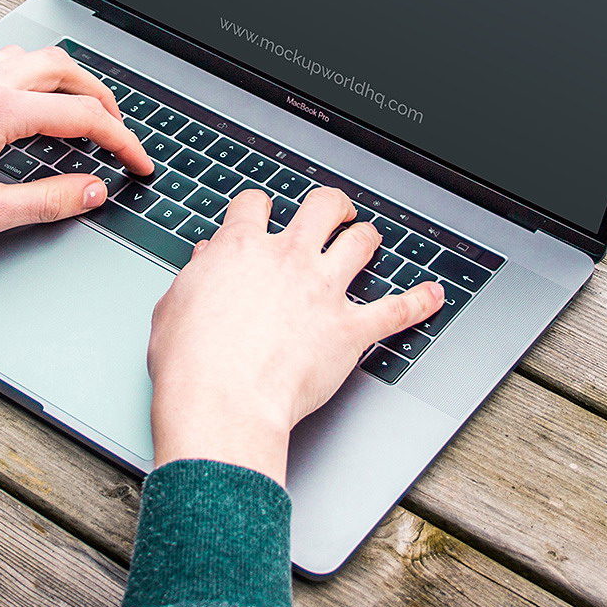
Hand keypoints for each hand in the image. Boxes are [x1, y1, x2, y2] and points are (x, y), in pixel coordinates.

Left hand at [0, 44, 152, 245]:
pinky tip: (28, 108)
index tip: (139, 165)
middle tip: (119, 133)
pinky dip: (34, 78)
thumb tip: (91, 191)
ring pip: (33, 58)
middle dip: (102, 99)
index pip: (83, 118)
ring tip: (81, 113)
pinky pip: (4, 64)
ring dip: (67, 80)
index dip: (122, 142)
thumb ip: (45, 202)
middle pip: (65, 70)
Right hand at [147, 186, 443, 485]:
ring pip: (361, 243)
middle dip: (331, 207)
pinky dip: (419, 302)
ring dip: (366, 238)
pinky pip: (397, 310)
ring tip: (368, 239)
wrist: (222, 402)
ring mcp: (323, 291)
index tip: (261, 216)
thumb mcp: (173, 306)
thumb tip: (207, 259)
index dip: (259, 208)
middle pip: (321, 207)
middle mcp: (288, 259)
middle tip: (333, 213)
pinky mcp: (350, 330)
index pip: (256, 204)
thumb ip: (196, 276)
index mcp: (241, 248)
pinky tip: (433, 295)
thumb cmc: (191, 363)